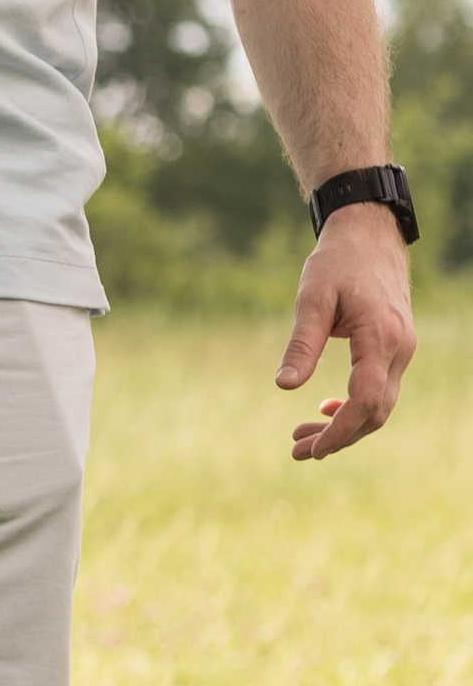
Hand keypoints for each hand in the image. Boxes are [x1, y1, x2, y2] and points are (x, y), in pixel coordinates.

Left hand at [276, 204, 414, 459]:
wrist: (370, 234)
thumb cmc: (338, 262)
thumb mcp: (312, 298)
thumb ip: (302, 343)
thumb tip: (284, 386)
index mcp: (380, 337)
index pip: (366, 399)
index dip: (340, 430)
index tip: (310, 448)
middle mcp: (399, 349)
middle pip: (376, 412)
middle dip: (339, 438)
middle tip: (297, 451)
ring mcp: (402, 349)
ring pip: (380, 405)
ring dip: (345, 426)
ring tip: (304, 438)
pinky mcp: (396, 347)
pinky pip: (381, 389)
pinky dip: (356, 406)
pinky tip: (326, 410)